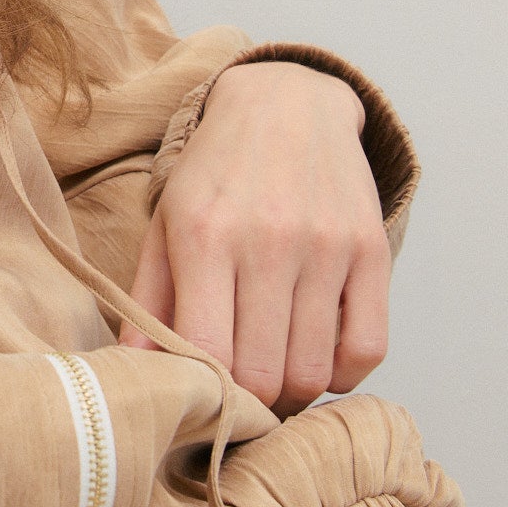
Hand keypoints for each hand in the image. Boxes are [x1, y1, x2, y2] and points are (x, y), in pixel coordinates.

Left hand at [121, 61, 389, 413]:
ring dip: (293, 393)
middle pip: (264, 375)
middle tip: (240, 398)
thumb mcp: (165, 222)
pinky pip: (368, 347)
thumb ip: (149, 300)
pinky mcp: (371, 249)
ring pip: (315, 370)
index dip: (207, 394)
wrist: (287, 102)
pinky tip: (319, 359)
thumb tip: (136, 371)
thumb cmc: (216, 172)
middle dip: (250, 404)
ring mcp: (326, 245)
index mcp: (205, 236)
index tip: (203, 397)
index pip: (209, 354)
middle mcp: (269, 240)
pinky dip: (343, 375)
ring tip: (275, 380)